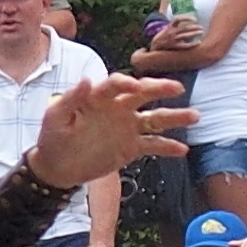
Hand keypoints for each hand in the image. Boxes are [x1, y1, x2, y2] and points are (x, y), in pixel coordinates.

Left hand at [23, 72, 192, 187]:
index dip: (126, 83)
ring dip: (174, 117)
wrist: (57, 167)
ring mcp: (127, 127)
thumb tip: (87, 78)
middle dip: (159, 89)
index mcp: (98, 98)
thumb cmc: (53, 138)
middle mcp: (117, 108)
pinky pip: (153, 144)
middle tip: (177, 88)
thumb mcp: (55, 118)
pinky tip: (183, 150)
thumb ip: (70, 99)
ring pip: (154, 118)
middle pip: (142, 95)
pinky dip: (167, 147)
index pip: (115, 85)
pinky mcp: (131, 147)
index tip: (136, 85)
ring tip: (194, 116)